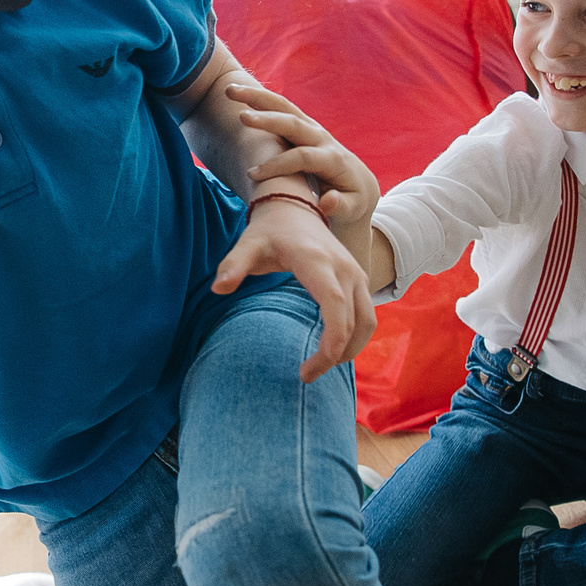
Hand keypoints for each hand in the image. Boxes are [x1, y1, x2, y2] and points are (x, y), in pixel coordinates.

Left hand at [212, 197, 376, 383]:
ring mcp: (357, 274)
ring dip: (351, 349)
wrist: (295, 209)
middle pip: (355, 322)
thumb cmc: (269, 232)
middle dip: (336, 355)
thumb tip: (218, 288)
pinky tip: (332, 350)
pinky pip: (367, 315)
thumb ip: (233, 265)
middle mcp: (345, 269)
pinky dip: (355, 337)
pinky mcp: (360, 280)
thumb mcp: (247, 245)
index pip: (335, 308)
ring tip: (322, 365)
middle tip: (306, 376)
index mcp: (318, 262)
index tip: (308, 370)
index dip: (329, 343)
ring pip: (368, 321)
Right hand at [230, 81, 378, 230]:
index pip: (303, 157)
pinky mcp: (302, 124)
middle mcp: (321, 137)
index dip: (278, 165)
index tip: (252, 175)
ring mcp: (311, 128)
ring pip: (284, 107)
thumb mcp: (351, 208)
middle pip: (294, 123)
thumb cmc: (349, 199)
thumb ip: (341, 206)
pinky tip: (235, 92)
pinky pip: (279, 107)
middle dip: (268, 120)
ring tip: (229, 90)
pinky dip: (258, 98)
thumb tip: (328, 201)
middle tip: (241, 118)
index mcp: (331, 159)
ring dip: (258, 97)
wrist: (357, 181)